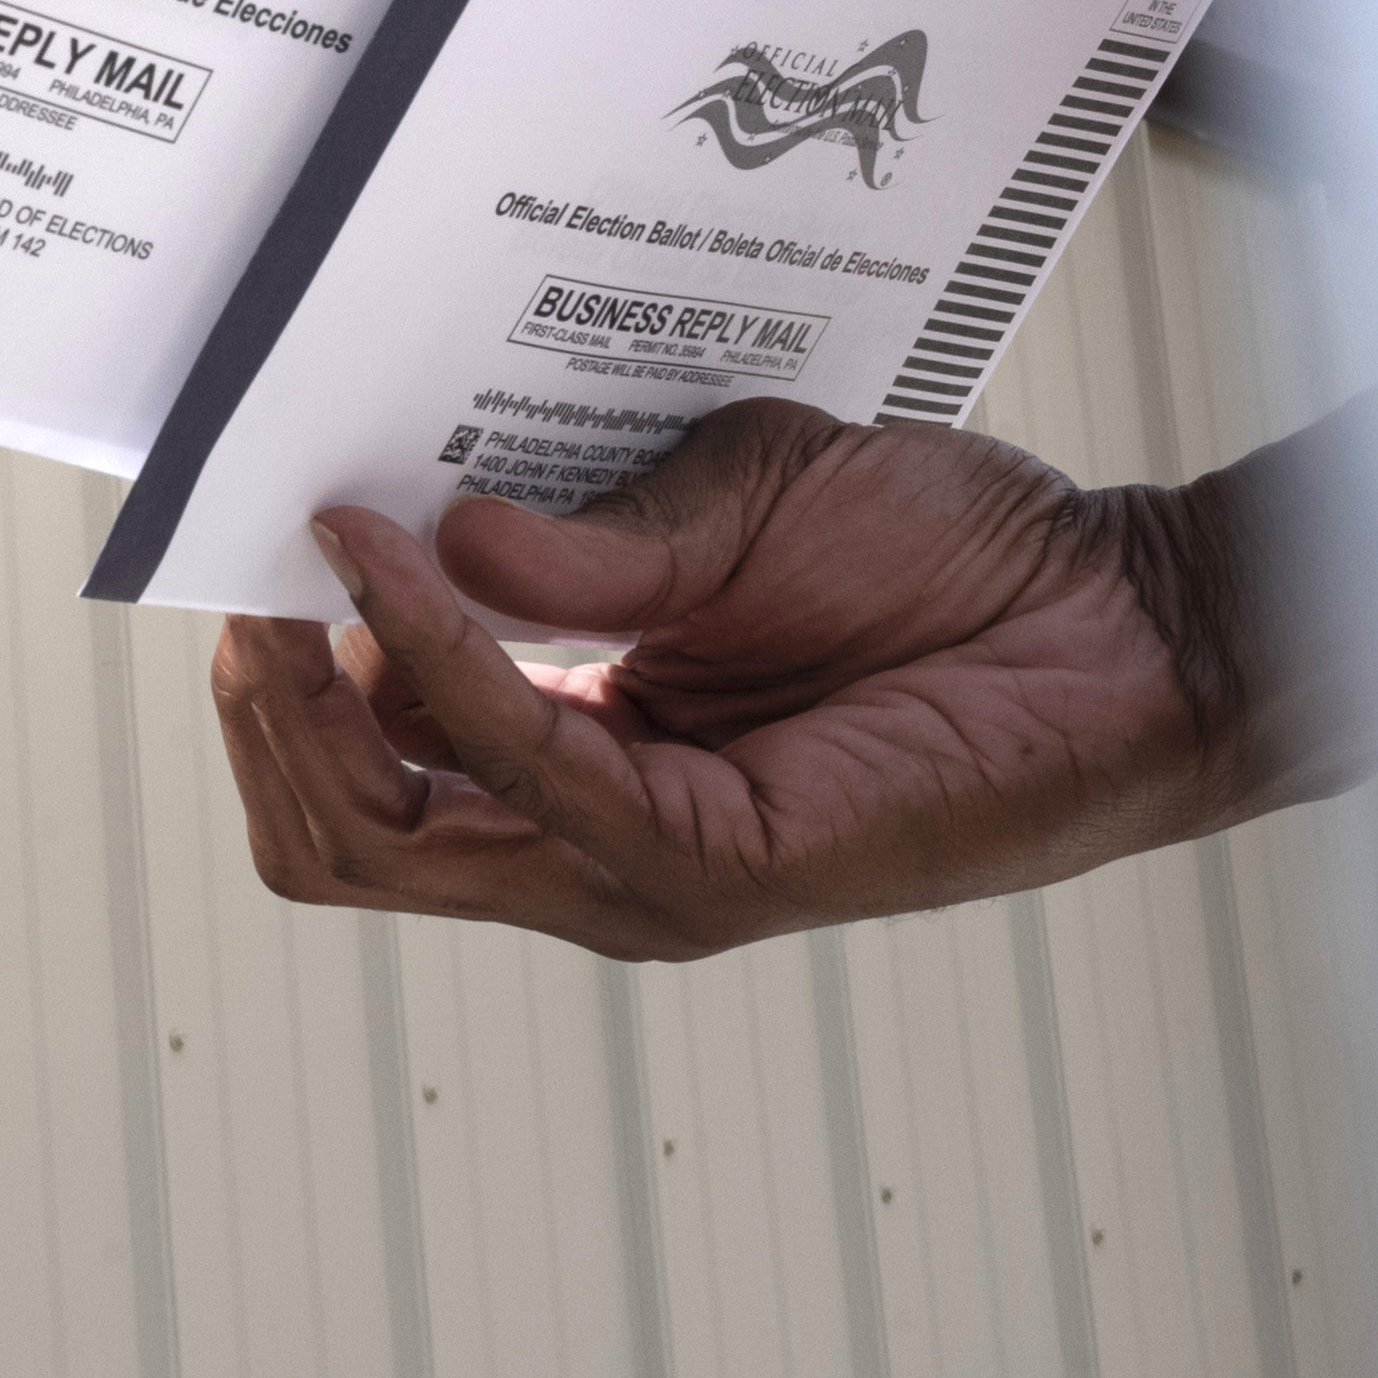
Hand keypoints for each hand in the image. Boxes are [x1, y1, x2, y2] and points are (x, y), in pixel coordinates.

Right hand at [208, 398, 1261, 959]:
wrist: (1136, 617)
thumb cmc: (961, 563)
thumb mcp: (733, 499)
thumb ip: (582, 542)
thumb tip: (423, 534)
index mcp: (582, 775)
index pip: (367, 771)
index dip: (282, 683)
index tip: (251, 542)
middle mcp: (589, 848)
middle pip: (337, 838)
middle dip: (260, 717)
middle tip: (241, 584)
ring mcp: (636, 877)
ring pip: (385, 837)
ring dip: (313, 703)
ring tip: (295, 573)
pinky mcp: (702, 870)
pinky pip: (517, 770)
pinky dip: (437, 666)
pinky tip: (409, 566)